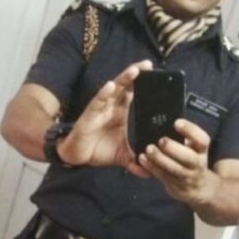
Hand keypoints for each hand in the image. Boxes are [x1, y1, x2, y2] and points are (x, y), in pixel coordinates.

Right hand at [60, 60, 152, 176]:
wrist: (78, 156)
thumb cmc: (99, 149)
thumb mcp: (123, 155)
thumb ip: (137, 160)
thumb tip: (152, 172)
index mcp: (122, 111)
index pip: (136, 93)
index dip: (146, 85)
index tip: (160, 77)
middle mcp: (112, 105)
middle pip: (127, 85)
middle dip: (137, 74)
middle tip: (149, 65)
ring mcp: (101, 108)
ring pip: (114, 89)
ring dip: (124, 79)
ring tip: (134, 71)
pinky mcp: (90, 114)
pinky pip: (97, 101)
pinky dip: (104, 93)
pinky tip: (110, 86)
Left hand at [138, 119, 215, 204]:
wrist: (199, 187)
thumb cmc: (191, 158)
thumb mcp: (194, 147)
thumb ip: (183, 136)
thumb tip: (164, 120)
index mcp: (202, 150)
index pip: (202, 140)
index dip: (190, 131)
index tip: (176, 122)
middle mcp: (197, 164)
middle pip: (189, 158)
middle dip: (174, 149)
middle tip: (162, 140)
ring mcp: (187, 177)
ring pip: (174, 169)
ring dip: (160, 159)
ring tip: (149, 149)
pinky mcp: (175, 186)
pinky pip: (162, 176)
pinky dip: (151, 167)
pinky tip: (142, 159)